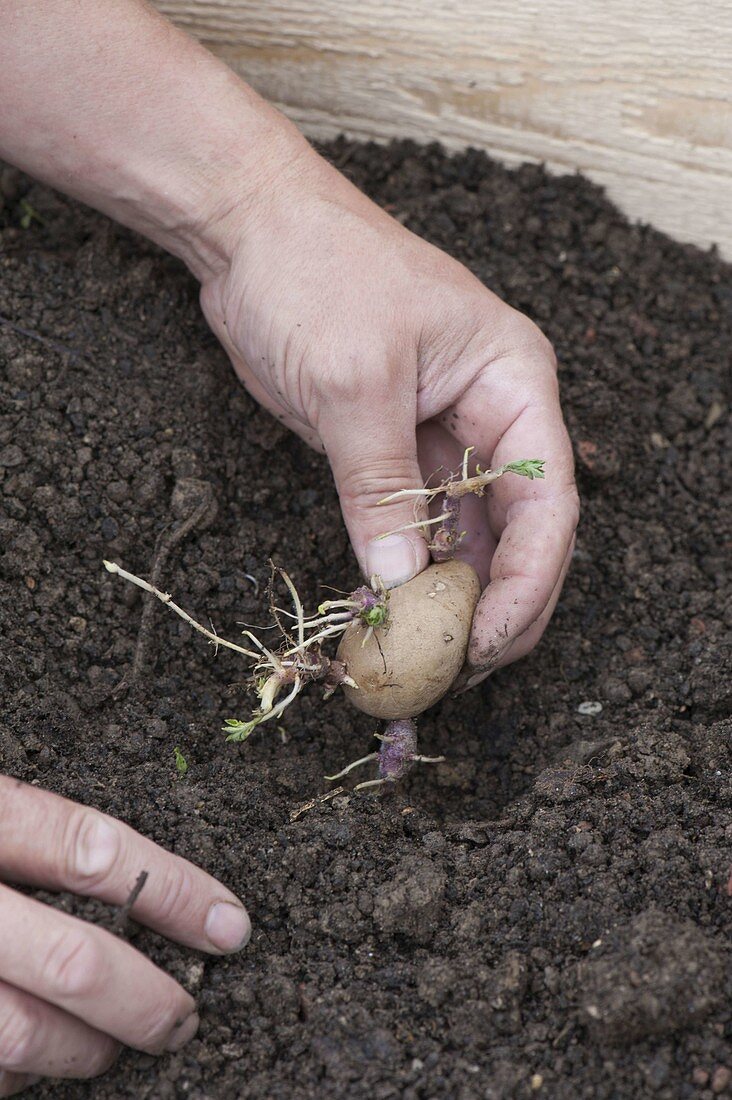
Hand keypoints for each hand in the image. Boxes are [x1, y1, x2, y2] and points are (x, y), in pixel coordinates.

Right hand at [0, 777, 249, 1095]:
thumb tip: (140, 893)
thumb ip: (32, 840)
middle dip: (146, 999)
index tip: (230, 925)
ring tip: (124, 1046)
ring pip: (21, 1035)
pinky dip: (17, 1075)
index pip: (89, 851)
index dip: (172, 890)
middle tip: (186, 1016)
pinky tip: (39, 1062)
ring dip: (89, 1049)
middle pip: (70, 959)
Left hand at [199, 149, 578, 680]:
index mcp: (513, 382)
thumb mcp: (353, 383)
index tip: (490, 640)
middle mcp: (492, 412)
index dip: (529, 580)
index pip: (546, 498)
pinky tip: (389, 605)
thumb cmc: (316, 273)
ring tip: (424, 650)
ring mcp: (445, 433)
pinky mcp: (396, 448)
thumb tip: (398, 581)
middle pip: (518, 526)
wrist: (251, 231)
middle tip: (463, 666)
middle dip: (497, 599)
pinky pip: (416, 520)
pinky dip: (406, 566)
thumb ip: (379, 487)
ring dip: (448, 592)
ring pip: (467, 532)